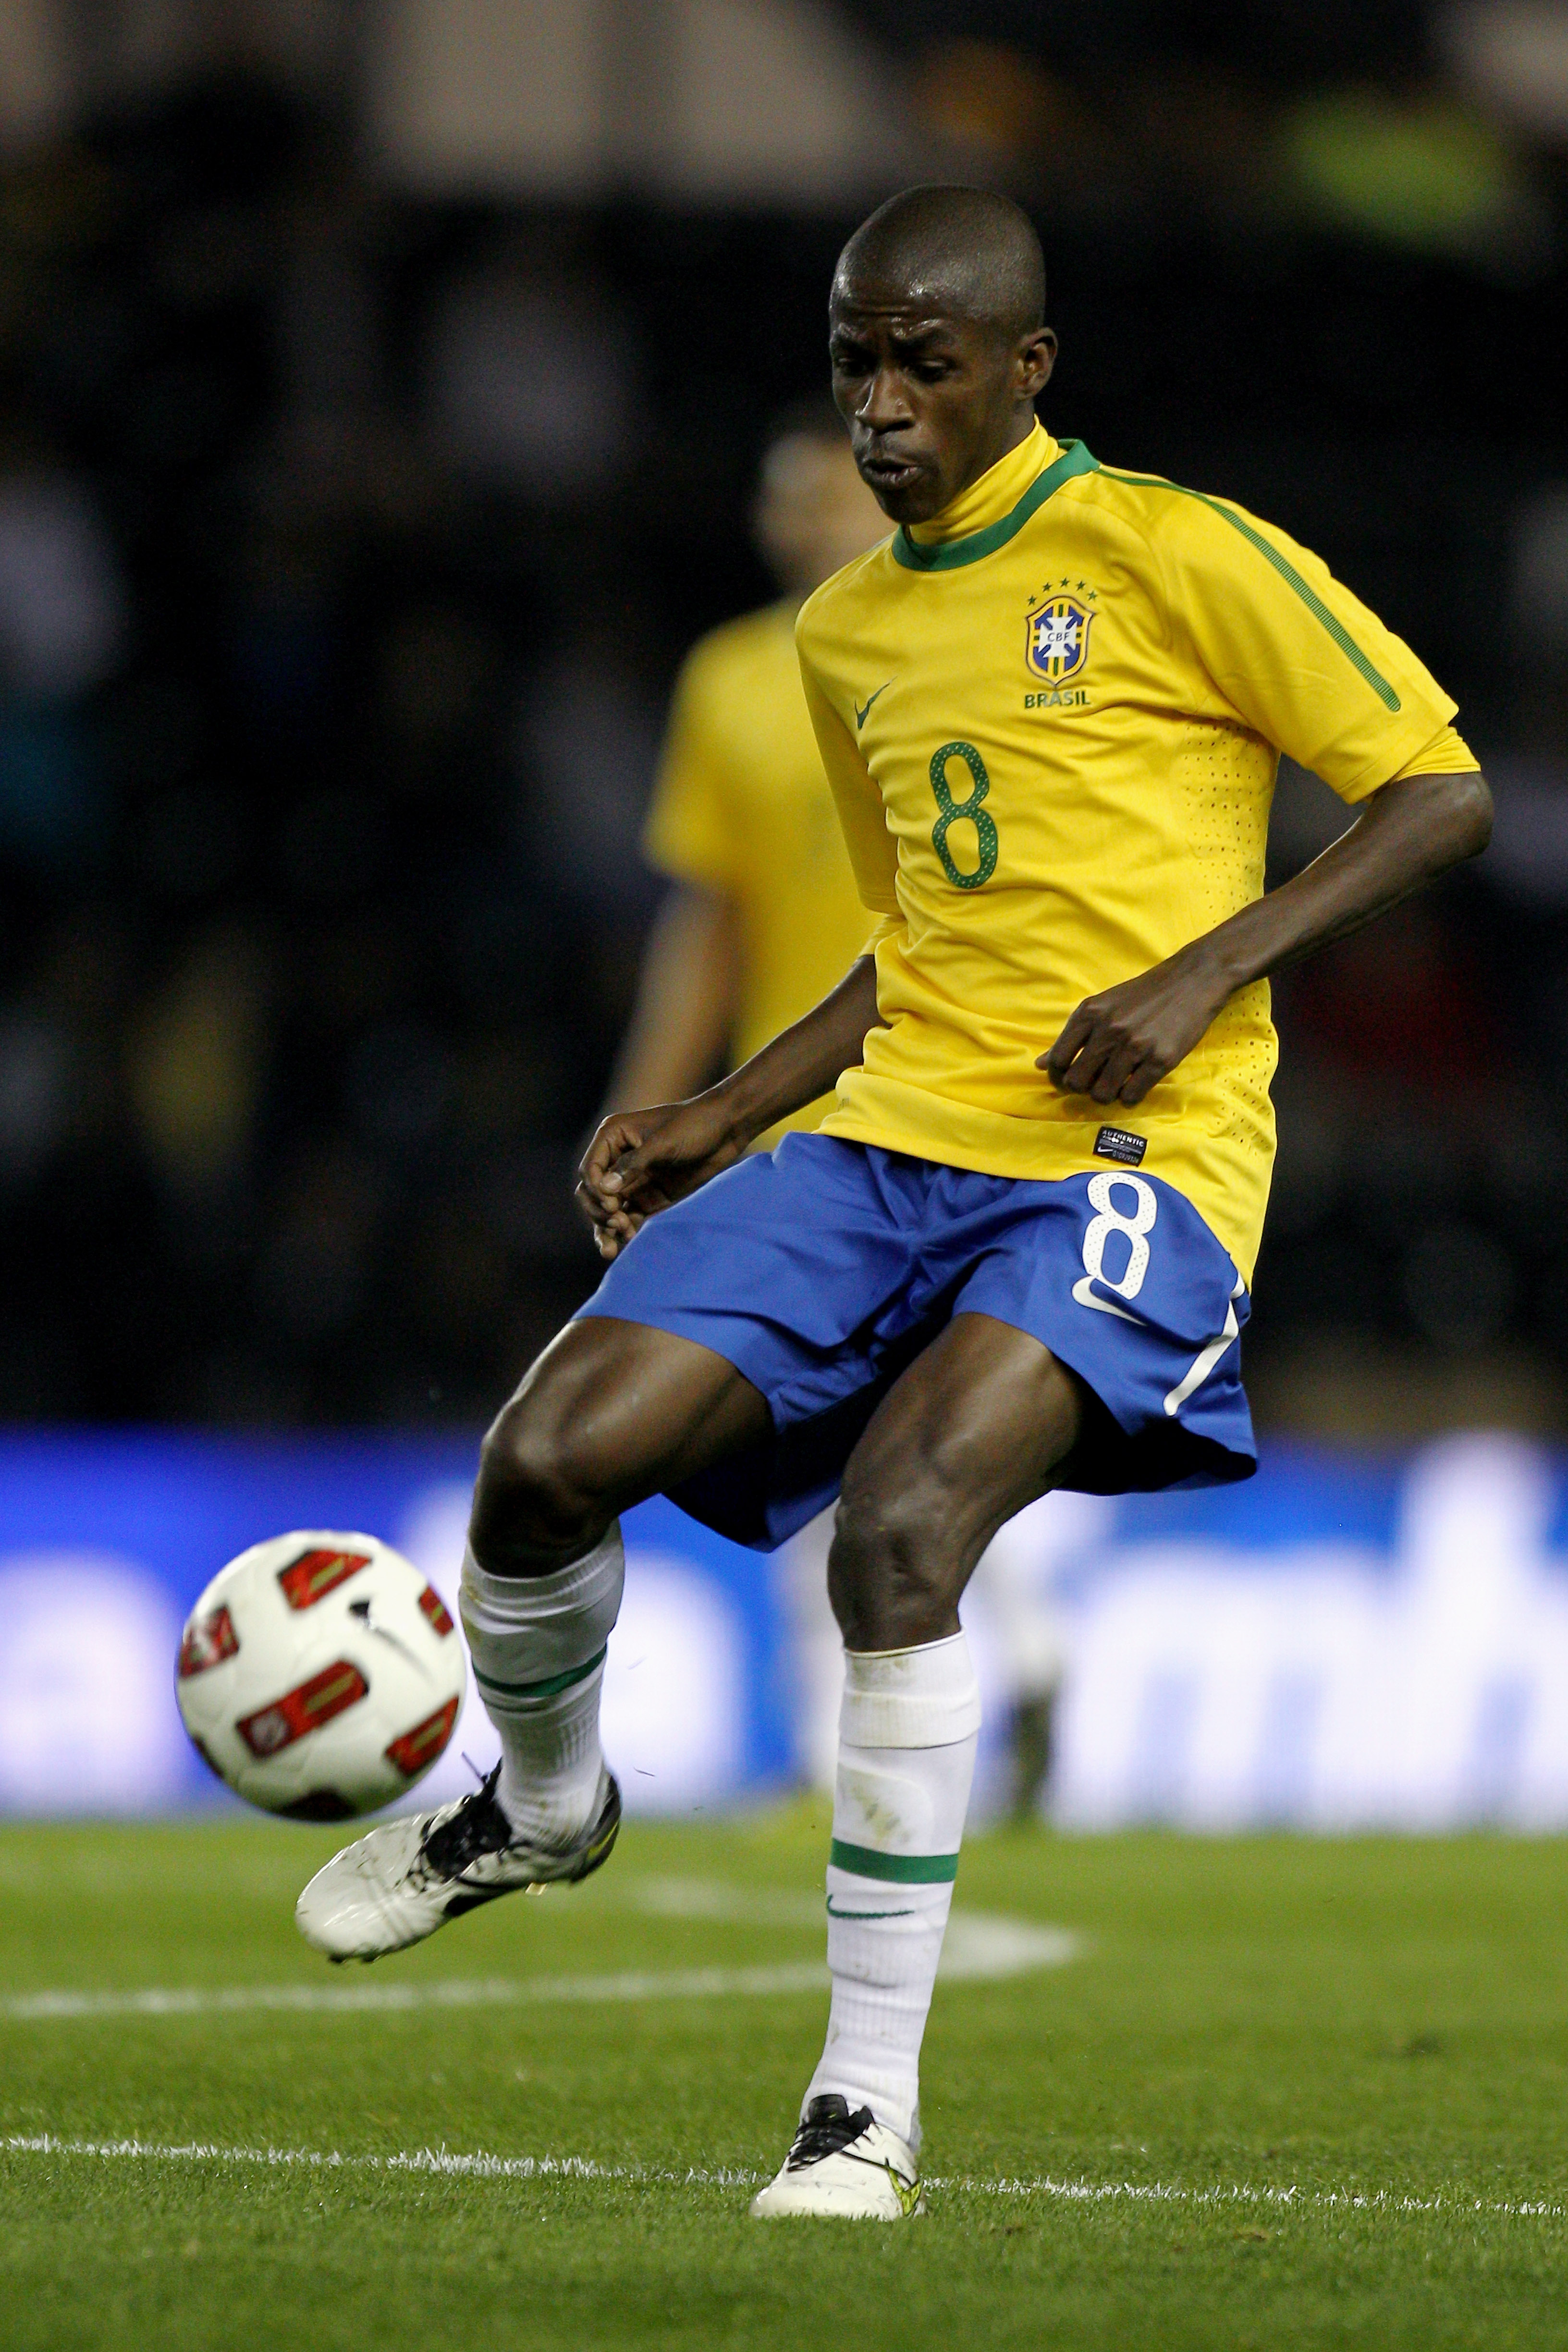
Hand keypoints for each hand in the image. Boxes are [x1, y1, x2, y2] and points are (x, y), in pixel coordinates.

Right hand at [575, 1092, 747, 1259]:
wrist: (728, 1129)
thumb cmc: (695, 1124)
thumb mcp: (663, 1143)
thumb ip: (634, 1165)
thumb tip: (606, 1189)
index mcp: (613, 1137)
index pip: (591, 1170)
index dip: (596, 1191)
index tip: (613, 1207)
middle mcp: (618, 1159)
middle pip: (594, 1193)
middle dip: (600, 1212)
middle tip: (619, 1224)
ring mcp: (633, 1180)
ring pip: (608, 1210)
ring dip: (607, 1228)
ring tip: (611, 1251)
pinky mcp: (649, 1196)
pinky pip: (630, 1217)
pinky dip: (626, 1231)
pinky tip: (627, 1243)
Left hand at [1041, 946, 1231, 1106]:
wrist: (1191, 980)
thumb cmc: (1143, 995)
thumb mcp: (1102, 1006)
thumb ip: (1073, 1035)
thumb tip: (1039, 1064)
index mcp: (1089, 1013)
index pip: (1058, 1060)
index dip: (1058, 1077)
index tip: (1067, 1081)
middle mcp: (1109, 1029)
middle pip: (1077, 1082)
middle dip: (1083, 1089)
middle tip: (1095, 1084)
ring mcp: (1135, 1046)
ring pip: (1102, 1094)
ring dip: (1107, 1095)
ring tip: (1117, 1084)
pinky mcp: (1160, 1060)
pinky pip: (1131, 1096)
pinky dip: (1129, 1097)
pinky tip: (1135, 1085)